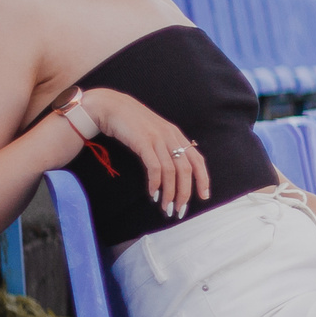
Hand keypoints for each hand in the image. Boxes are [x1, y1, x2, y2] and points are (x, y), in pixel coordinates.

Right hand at [80, 88, 211, 218]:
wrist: (111, 106)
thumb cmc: (132, 123)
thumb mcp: (155, 133)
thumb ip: (166, 148)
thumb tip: (174, 172)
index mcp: (177, 135)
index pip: (197, 160)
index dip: (203, 179)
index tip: (204, 196)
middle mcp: (171, 137)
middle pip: (186, 170)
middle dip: (185, 193)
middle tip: (179, 210)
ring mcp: (158, 139)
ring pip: (171, 171)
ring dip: (170, 192)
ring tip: (165, 206)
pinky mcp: (143, 142)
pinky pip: (154, 167)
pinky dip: (155, 183)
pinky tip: (152, 193)